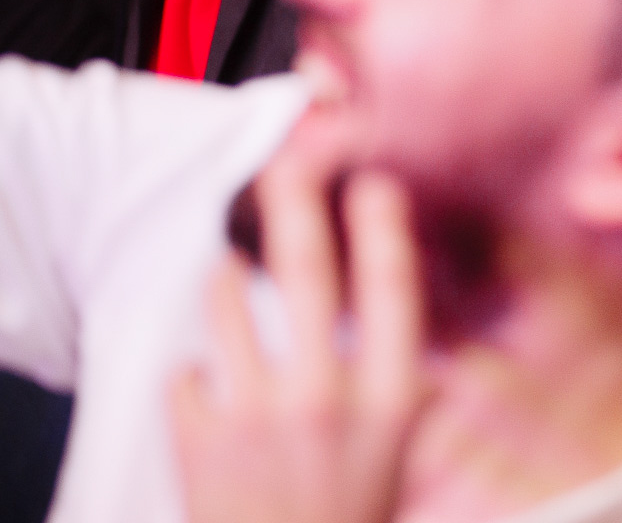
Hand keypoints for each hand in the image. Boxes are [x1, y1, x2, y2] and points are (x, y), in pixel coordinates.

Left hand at [170, 163, 427, 522]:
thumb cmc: (347, 520)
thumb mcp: (399, 457)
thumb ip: (402, 392)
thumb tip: (406, 330)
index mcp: (390, 400)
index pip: (392, 290)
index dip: (383, 228)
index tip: (373, 183)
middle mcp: (327, 399)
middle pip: (309, 275)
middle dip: (297, 207)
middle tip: (287, 163)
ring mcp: (260, 418)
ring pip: (230, 308)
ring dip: (226, 280)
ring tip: (228, 270)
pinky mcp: (202, 443)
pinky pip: (187, 374)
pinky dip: (195, 374)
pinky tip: (208, 386)